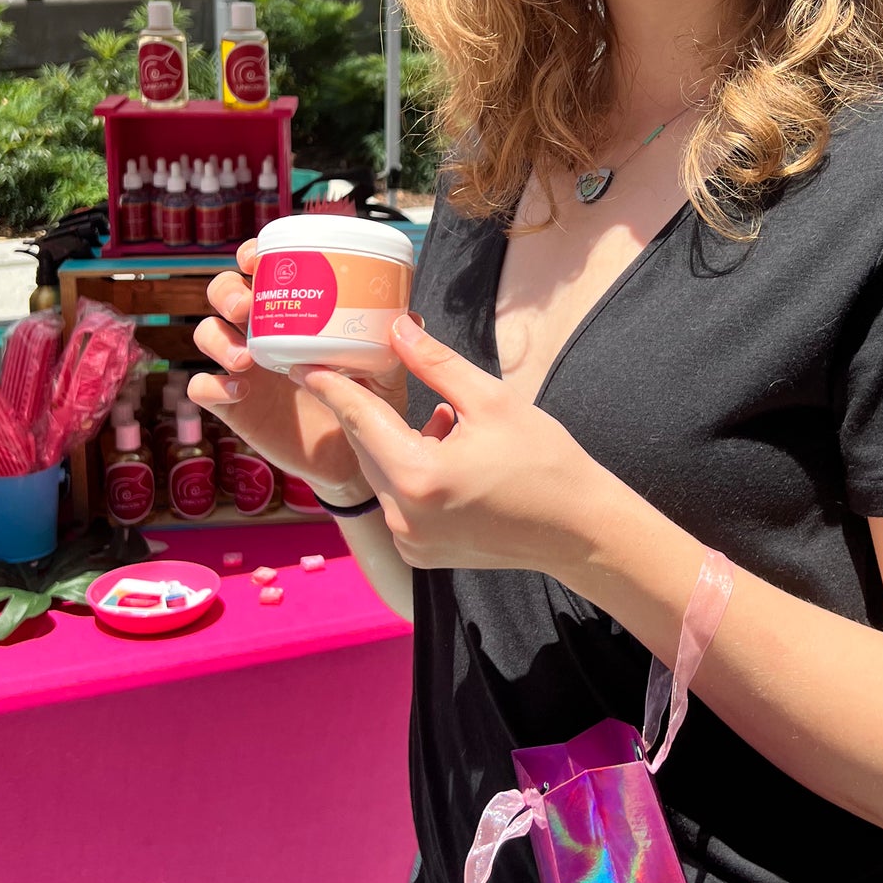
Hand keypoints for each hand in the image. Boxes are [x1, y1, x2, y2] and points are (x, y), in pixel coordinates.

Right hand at [188, 240, 409, 506]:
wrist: (354, 461)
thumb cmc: (369, 404)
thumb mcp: (386, 373)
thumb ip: (395, 347)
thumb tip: (410, 317)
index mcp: (294, 313)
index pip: (261, 272)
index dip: (250, 256)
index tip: (255, 257)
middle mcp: (263, 333)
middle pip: (223, 294)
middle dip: (226, 291)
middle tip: (244, 307)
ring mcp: (243, 368)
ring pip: (206, 334)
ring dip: (217, 338)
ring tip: (247, 358)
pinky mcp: (233, 405)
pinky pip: (201, 388)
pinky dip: (211, 385)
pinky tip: (237, 390)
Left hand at [297, 318, 614, 574]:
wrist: (579, 531)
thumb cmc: (544, 462)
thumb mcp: (492, 400)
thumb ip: (436, 364)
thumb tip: (396, 328)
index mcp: (417, 476)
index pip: (359, 419)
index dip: (331, 387)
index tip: (303, 364)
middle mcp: (403, 517)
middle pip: (367, 448)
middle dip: (370, 411)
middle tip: (371, 373)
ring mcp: (410, 541)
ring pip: (383, 474)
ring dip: (397, 442)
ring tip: (446, 419)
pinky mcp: (421, 553)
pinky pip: (398, 500)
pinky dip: (410, 472)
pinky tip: (449, 452)